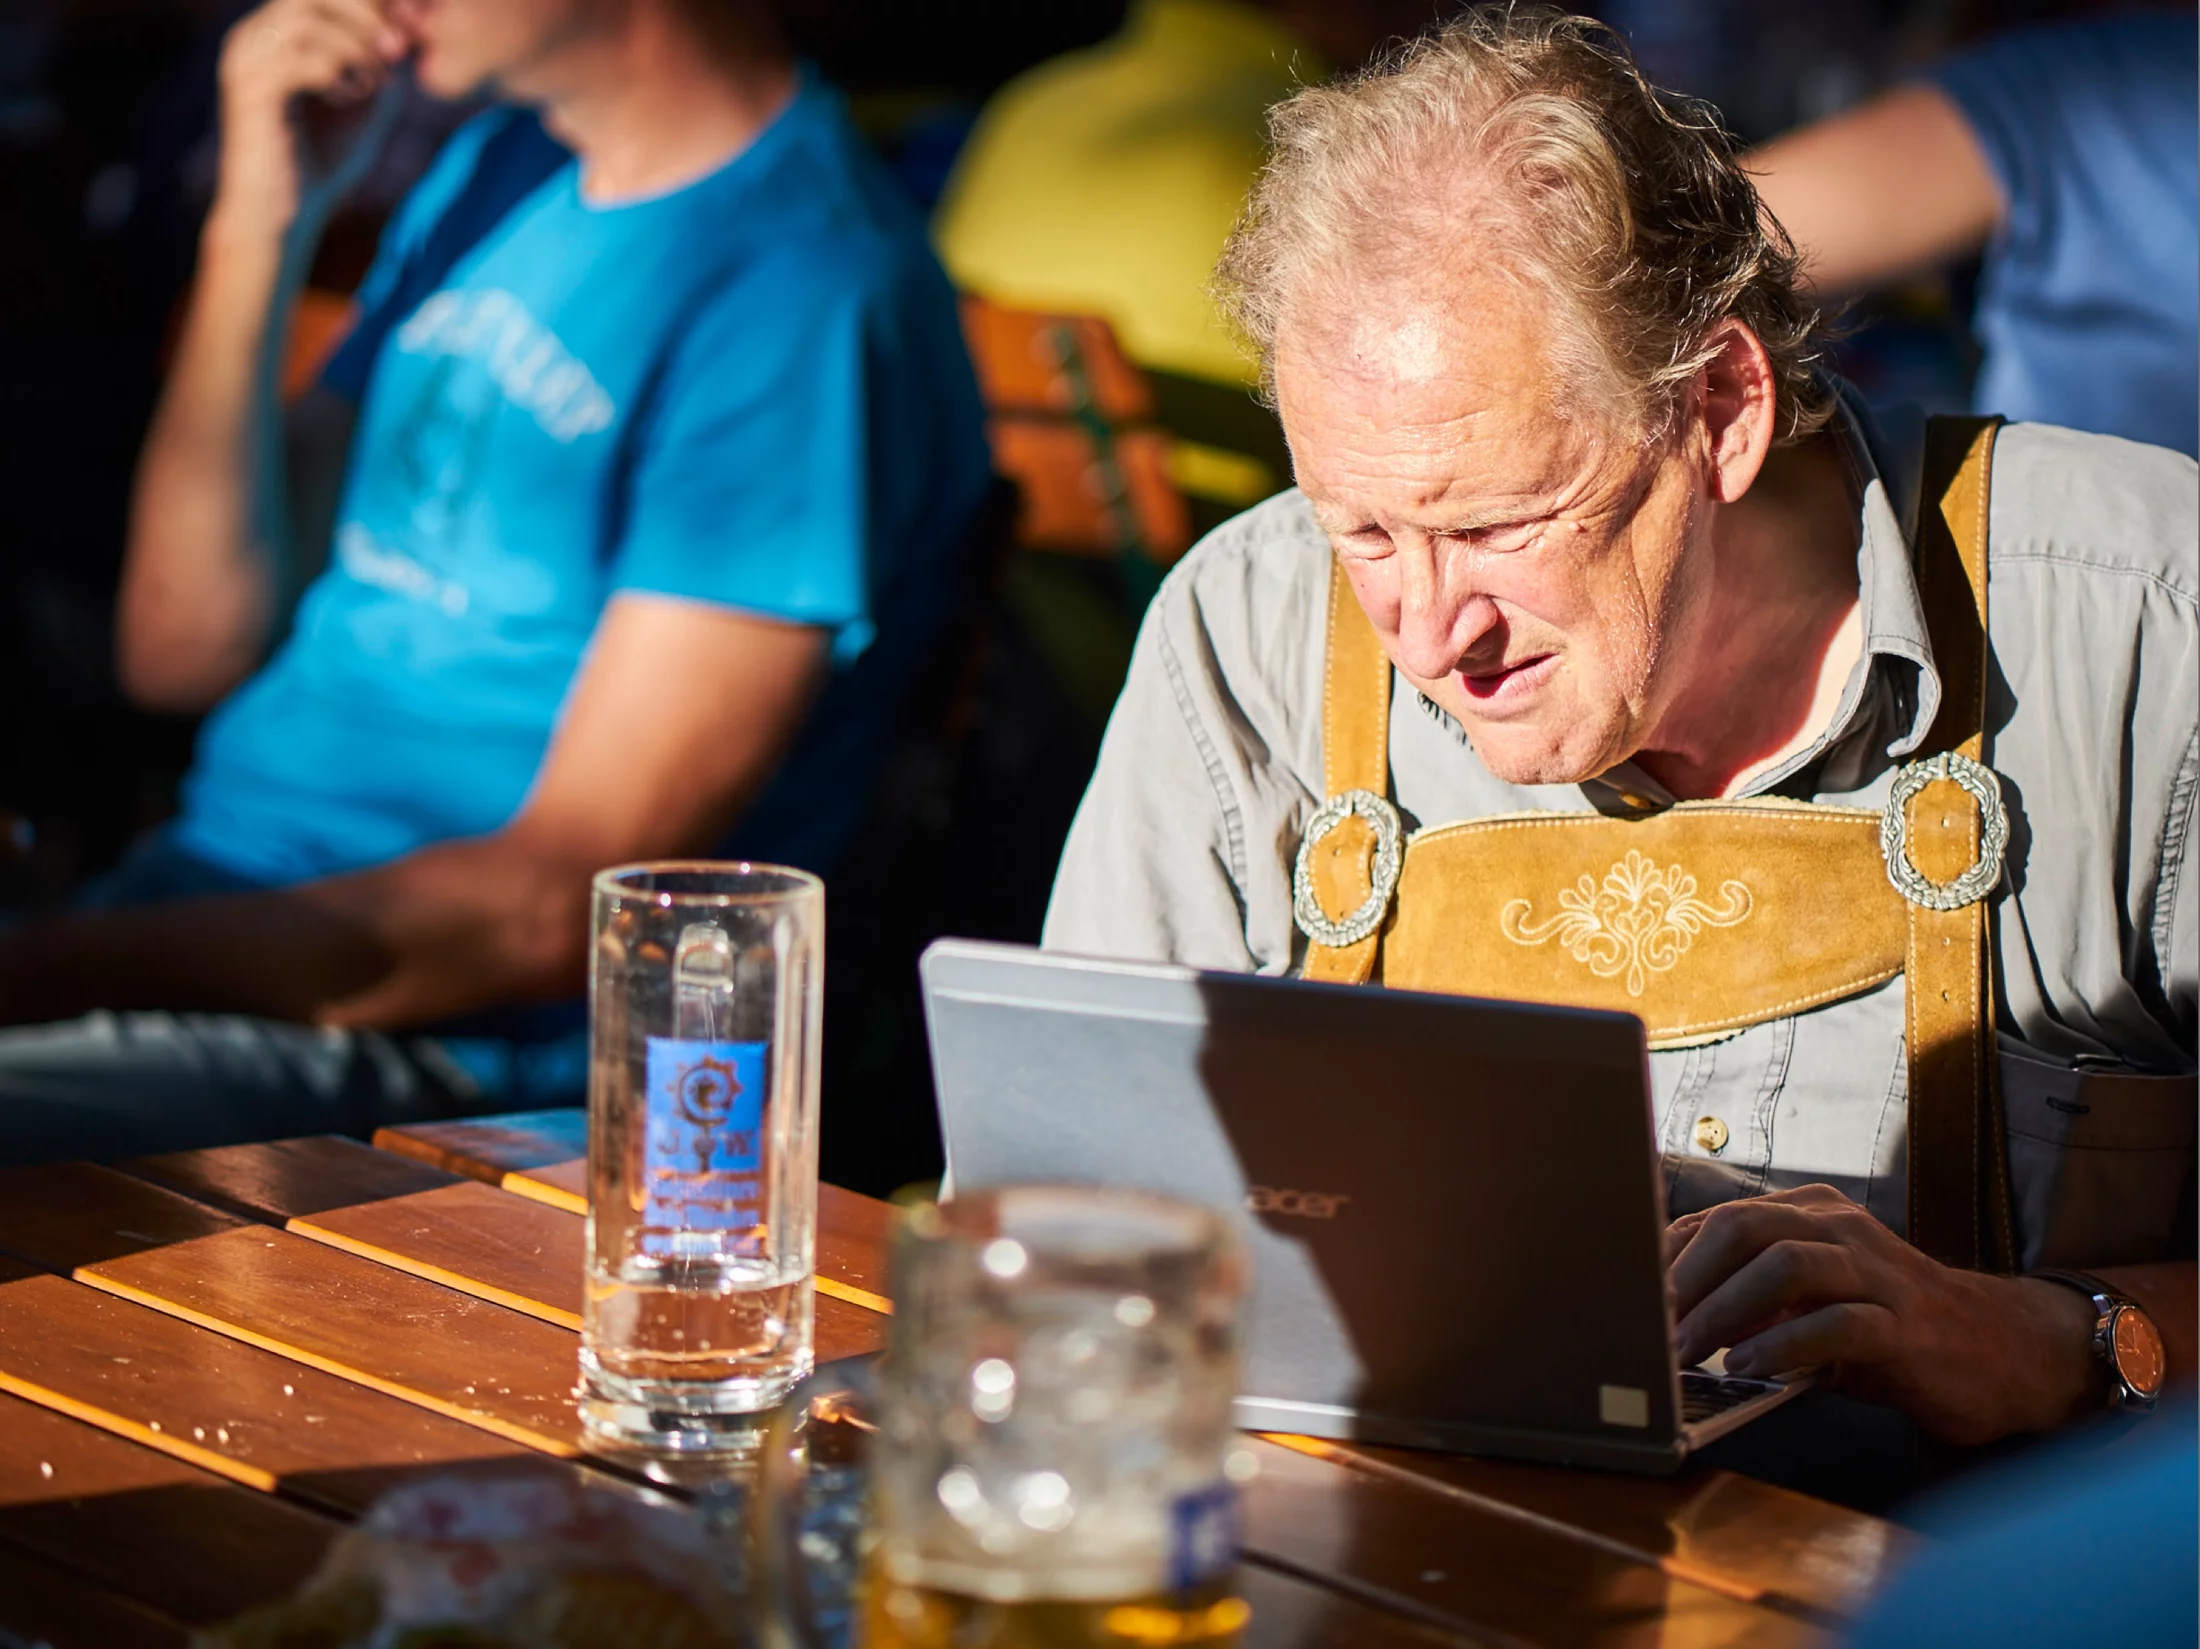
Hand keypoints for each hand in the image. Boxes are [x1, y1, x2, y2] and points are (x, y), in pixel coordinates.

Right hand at [213, 0, 413, 236]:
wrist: (284, 214)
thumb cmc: (323, 159)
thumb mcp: (366, 102)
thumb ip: (383, 63)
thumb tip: (412, 31)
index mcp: (279, 33)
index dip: (372, 2)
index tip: (412, 28)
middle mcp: (255, 37)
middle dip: (365, 14)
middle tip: (399, 49)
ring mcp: (247, 60)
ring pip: (306, 19)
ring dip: (355, 46)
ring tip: (374, 83)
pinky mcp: (249, 91)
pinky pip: (299, 59)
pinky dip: (336, 72)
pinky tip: (348, 98)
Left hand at [1666, 1183, 2099, 1444]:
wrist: (2004, 1353)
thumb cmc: (1890, 1330)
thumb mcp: (1814, 1304)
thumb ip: (1755, 1301)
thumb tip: (1671, 1321)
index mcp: (1810, 1214)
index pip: (1719, 1220)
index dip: (1666, 1257)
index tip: (1627, 1298)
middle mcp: (1840, 1228)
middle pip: (1743, 1227)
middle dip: (1685, 1278)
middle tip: (1648, 1327)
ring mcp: (1877, 1272)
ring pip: (1785, 1264)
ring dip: (1724, 1310)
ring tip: (1685, 1350)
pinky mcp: (1907, 1325)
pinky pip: (1839, 1323)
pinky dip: (1785, 1344)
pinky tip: (1749, 1369)